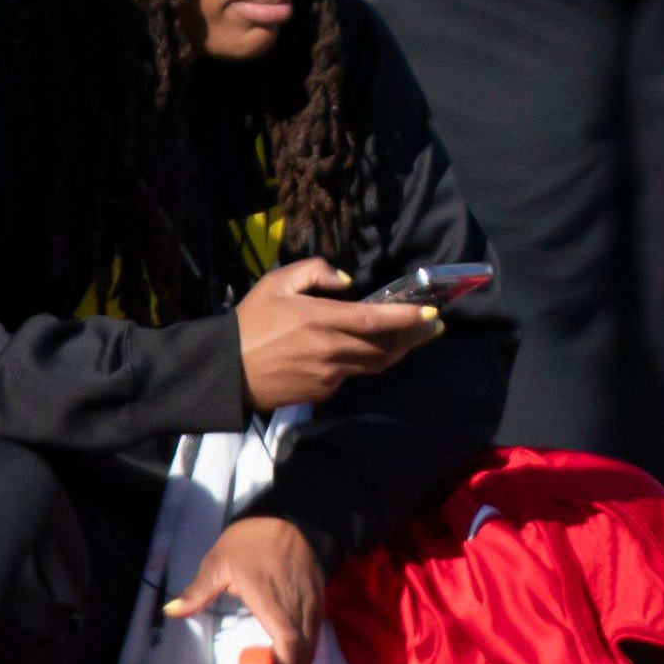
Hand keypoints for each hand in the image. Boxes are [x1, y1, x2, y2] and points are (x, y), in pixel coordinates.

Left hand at [166, 514, 327, 663]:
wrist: (294, 517)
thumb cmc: (253, 541)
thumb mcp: (220, 560)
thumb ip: (198, 591)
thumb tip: (170, 611)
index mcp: (271, 598)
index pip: (288, 643)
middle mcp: (297, 606)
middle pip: (302, 656)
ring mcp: (311, 607)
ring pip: (311, 651)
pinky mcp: (318, 606)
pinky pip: (313, 639)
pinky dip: (302, 659)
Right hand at [235, 259, 442, 410]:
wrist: (229, 372)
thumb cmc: (252, 321)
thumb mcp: (277, 282)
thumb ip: (314, 271)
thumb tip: (347, 281)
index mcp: (319, 320)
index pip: (373, 320)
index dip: (405, 318)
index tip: (431, 312)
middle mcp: (330, 350)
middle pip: (384, 346)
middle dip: (413, 336)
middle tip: (434, 326)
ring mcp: (329, 375)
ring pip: (373, 364)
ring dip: (397, 351)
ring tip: (413, 338)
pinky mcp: (323, 392)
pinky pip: (352, 374)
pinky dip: (365, 361)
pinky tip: (370, 350)